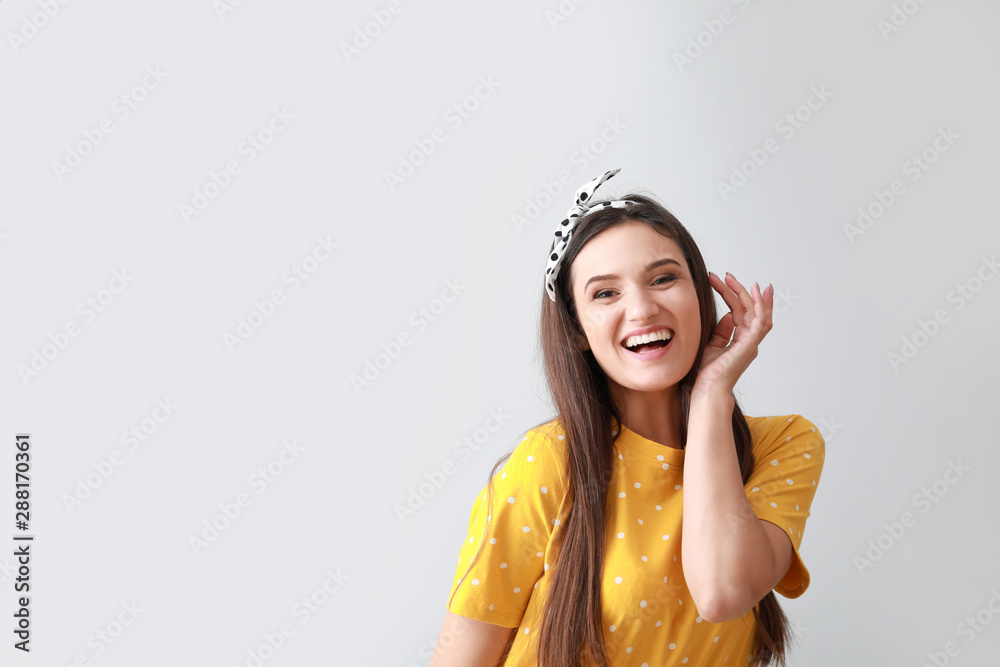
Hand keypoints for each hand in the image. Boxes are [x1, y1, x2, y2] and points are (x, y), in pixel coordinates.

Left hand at [692, 272, 773, 395]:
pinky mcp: (750, 344)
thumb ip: (722, 331)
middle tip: (727, 275)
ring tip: (741, 278)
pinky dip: (761, 305)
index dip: (734, 296)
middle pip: (749, 309)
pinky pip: (760, 321)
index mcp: (741, 340)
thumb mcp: (712, 345)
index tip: (723, 280)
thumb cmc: (708, 372)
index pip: (740, 312)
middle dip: (740, 290)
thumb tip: (728, 315)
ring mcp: (751, 342)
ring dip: (750, 294)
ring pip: (758, 313)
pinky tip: (756, 292)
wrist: (707, 388)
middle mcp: (749, 340)